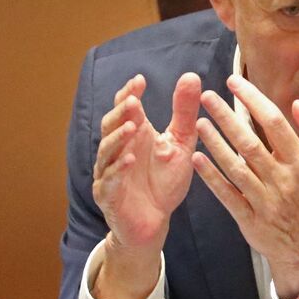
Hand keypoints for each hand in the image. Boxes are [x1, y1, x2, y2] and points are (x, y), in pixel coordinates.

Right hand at [91, 73, 200, 298]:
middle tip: (133, 101)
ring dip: (118, 138)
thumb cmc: (164, 181)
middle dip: (120, 113)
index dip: (129, 93)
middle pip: (111, 126)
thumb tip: (191, 76)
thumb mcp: (180, 144)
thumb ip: (184, 113)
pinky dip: (118, 170)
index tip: (140, 80)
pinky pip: (109, 180)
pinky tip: (130, 160)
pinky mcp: (108, 195)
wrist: (154, 222)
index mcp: (134, 135)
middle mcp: (118, 150)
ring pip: (107, 151)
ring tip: (133, 128)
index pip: (126, 109)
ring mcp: (110, 172)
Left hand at [192, 74, 298, 298]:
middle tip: (206, 96)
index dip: (253, 100)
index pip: (274, 123)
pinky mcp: (248, 218)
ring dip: (215, 143)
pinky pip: (227, 195)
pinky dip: (211, 177)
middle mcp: (283, 179)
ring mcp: (265, 200)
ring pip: (236, 167)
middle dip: (226, 116)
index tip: (233, 82)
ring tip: (198, 122)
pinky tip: (197, 159)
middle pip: (250, 142)